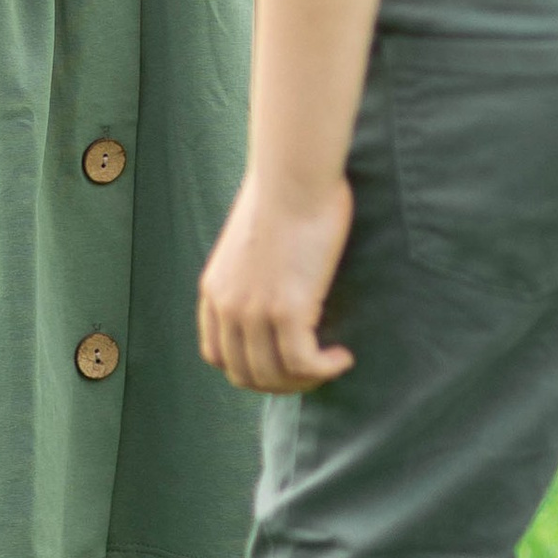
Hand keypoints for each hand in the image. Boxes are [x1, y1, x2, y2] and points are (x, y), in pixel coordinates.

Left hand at [198, 173, 354, 393]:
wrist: (294, 174)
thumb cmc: (286, 192)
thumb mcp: (253, 239)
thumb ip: (255, 268)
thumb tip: (281, 278)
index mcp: (215, 290)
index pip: (217, 355)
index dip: (250, 368)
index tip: (282, 362)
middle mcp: (227, 306)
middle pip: (244, 374)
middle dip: (280, 383)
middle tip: (313, 371)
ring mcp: (254, 312)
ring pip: (274, 376)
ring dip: (306, 381)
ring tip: (330, 365)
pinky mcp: (287, 310)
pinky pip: (303, 363)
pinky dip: (325, 368)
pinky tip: (343, 357)